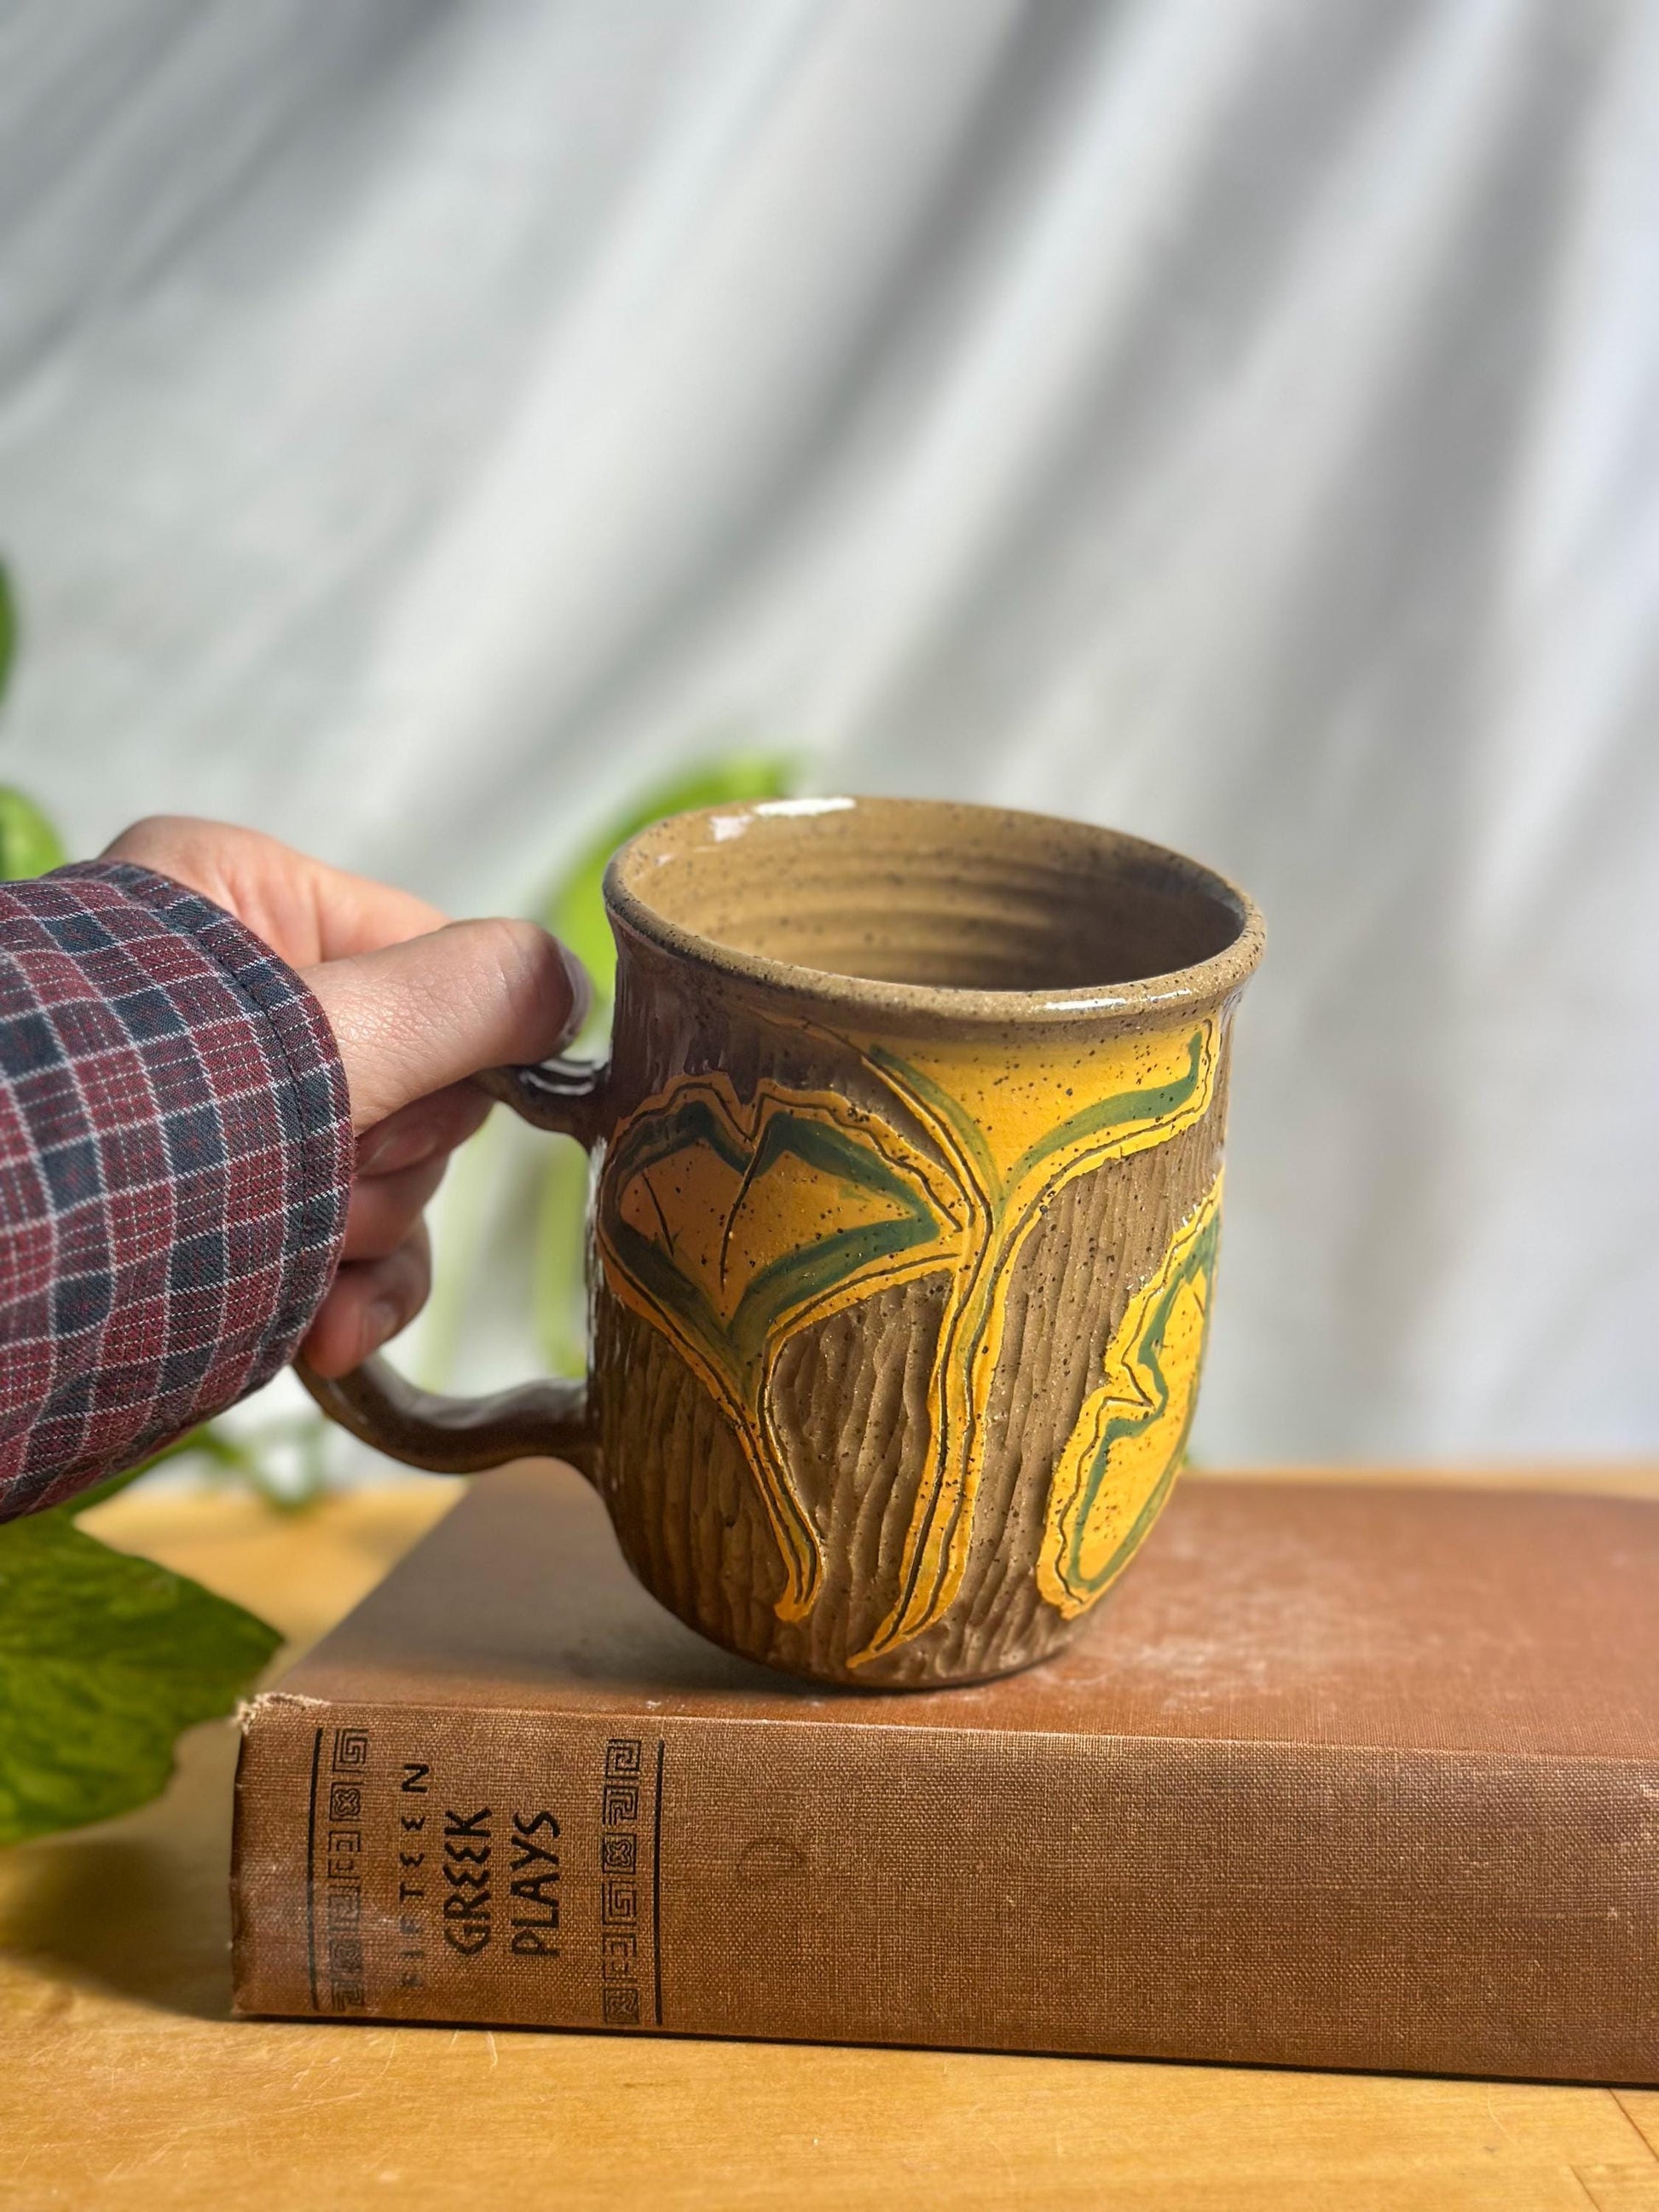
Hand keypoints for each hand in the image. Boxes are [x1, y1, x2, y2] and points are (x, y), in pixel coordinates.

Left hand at [103, 817, 588, 1377]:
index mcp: (244, 904)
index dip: (449, 1045)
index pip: (431, 955)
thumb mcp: (327, 1040)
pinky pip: (350, 1240)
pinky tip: (326, 1335)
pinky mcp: (233, 1210)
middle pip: (424, 1075)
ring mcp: (235, 1113)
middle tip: (329, 1181)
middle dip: (390, 1163)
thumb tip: (570, 980)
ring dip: (367, 1236)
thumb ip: (467, 997)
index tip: (402, 1102)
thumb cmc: (132, 1135)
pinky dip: (352, 1292)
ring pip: (393, 1170)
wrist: (3, 1285)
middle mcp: (241, 1000)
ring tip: (299, 1268)